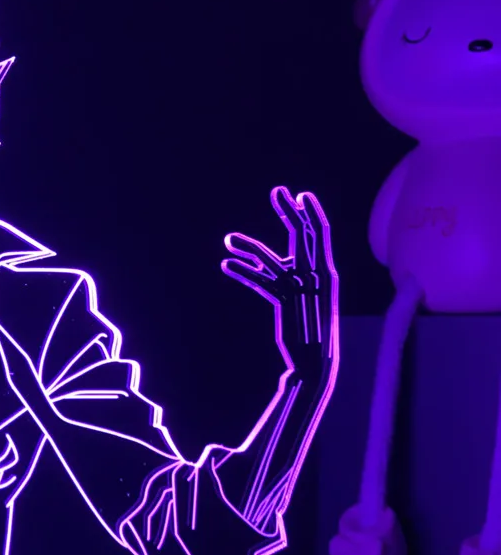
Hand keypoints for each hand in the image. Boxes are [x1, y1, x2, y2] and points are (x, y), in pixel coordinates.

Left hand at [221, 187, 337, 378]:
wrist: (315, 364)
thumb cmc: (311, 331)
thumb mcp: (306, 298)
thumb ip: (296, 277)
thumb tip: (279, 262)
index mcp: (327, 273)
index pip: (321, 235)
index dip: (310, 213)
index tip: (298, 196)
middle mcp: (318, 276)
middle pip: (303, 235)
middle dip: (288, 211)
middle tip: (277, 190)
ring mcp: (301, 289)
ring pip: (271, 259)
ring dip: (247, 247)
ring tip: (227, 240)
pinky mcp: (284, 303)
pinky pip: (260, 282)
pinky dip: (242, 272)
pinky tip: (226, 265)